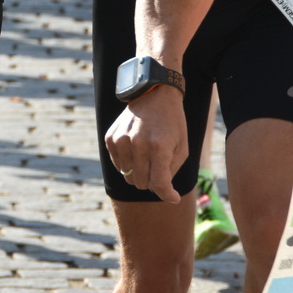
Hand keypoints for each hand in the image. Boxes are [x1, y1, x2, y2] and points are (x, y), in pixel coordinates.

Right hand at [103, 86, 188, 201]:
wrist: (155, 95)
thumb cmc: (172, 124)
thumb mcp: (182, 148)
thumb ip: (171, 172)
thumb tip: (161, 192)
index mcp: (159, 147)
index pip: (158, 184)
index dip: (167, 195)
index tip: (173, 197)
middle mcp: (137, 143)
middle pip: (141, 183)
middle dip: (152, 180)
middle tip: (159, 166)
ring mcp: (121, 140)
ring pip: (127, 176)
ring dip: (139, 171)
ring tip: (147, 155)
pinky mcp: (110, 137)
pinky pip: (117, 164)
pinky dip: (127, 163)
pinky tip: (135, 149)